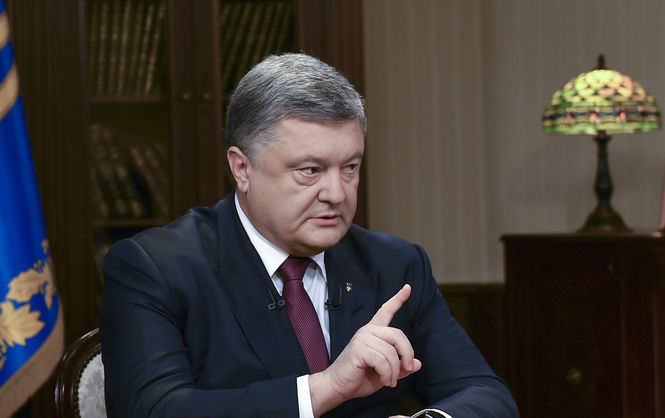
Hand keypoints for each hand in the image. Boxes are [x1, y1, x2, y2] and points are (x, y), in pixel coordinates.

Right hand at [309, 284, 421, 414]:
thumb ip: (401, 367)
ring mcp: (362, 339)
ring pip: (391, 351)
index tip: (408, 288)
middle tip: (407, 369)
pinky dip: (387, 374)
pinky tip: (384, 380)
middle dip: (407, 354)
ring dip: (395, 371)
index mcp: (374, 332)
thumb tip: (418, 364)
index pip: (386, 311)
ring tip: (390, 381)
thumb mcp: (386, 372)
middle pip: (398, 335)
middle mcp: (368, 331)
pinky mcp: (359, 349)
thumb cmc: (359, 377)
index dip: (398, 299)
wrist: (338, 387)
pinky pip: (382, 360)